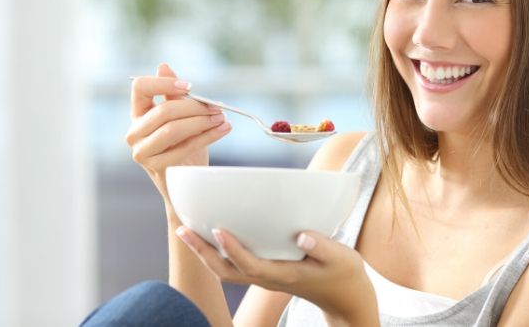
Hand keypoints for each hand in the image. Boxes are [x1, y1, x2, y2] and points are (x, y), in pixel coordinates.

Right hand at [125, 63, 231, 194]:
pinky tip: (223, 129)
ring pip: (173, 129)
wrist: (185, 183)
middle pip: (163, 111)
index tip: (189, 86)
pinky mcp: (157, 167)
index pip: (139, 88)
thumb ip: (173, 95)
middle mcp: (134, 133)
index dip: (164, 83)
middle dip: (194, 106)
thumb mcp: (180, 117)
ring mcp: (143, 152)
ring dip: (202, 121)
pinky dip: (208, 136)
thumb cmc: (183, 145)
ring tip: (221, 118)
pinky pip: (185, 147)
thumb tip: (163, 66)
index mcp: (137, 114)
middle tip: (216, 106)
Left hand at [176, 227, 378, 325]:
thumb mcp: (342, 258)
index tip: (218, 229)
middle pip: (225, 271)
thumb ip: (322, 245)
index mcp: (283, 275)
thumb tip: (301, 234)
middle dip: (202, 251)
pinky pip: (234, 265)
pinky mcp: (267, 272)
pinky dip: (217, 251)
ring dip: (204, 252)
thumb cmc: (344, 276)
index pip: (250, 264)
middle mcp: (268, 278)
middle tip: (182, 229)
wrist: (346, 300)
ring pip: (226, 270)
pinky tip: (212, 234)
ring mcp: (265, 277)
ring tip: (186, 230)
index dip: (232, 248)